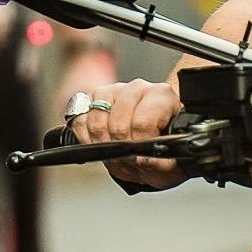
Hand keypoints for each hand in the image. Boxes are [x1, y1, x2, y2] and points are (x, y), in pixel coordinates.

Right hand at [67, 77, 184, 186]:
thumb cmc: (164, 142)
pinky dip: (85, 138)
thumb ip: (164, 163)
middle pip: (117, 125)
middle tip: (130, 160)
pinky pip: (78, 119)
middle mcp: (136, 88)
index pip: (142, 122)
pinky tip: (98, 146)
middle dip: (121, 150)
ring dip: (103, 146)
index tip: (143, 160)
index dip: (140, 146)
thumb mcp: (174, 159)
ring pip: (96, 121)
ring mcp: (112, 91)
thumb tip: (148, 162)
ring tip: (116, 155)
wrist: (155, 133)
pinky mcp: (91, 98)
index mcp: (161, 96)